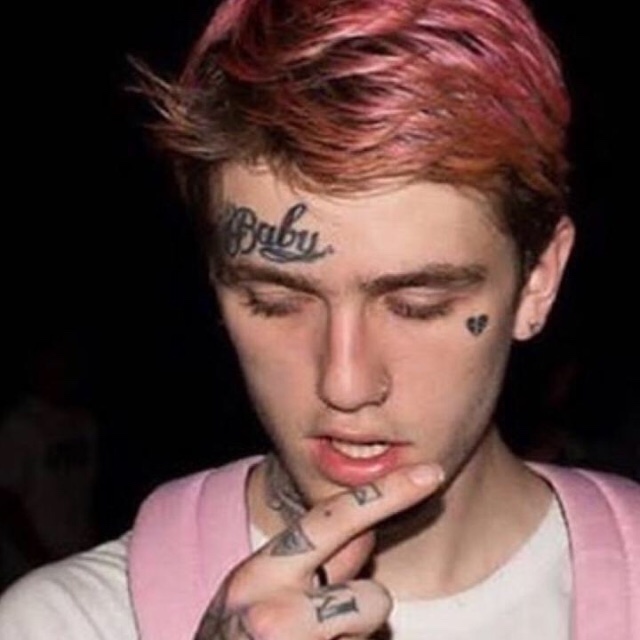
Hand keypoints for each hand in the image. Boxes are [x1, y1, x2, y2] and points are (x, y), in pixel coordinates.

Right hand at [194, 463, 443, 638]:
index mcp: (257, 575)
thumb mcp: (259, 594)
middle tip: (343, 614)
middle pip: (371, 597)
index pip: (330, 520)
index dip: (385, 494)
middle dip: (369, 607)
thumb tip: (364, 532)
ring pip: (370, 635)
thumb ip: (311, 562)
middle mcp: (270, 614)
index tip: (429, 476)